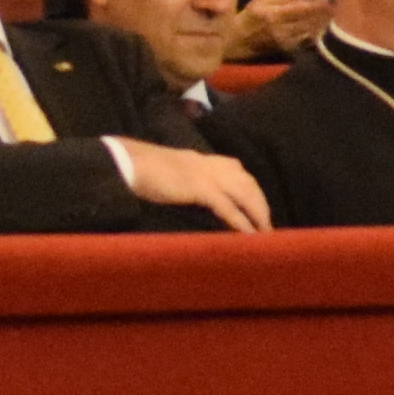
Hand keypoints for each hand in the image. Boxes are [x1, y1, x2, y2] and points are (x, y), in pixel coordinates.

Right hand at [112, 139, 275, 231]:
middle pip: (247, 183)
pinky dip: (240, 221)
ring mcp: (205, 174)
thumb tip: (192, 196)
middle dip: (260, 204)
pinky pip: (227, 207)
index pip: (238, 172)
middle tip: (268, 225)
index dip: (252, 191)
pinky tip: (249, 234)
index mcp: (202, 159)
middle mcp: (209, 164)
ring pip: (244, 194)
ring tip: (265, 234)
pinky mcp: (198, 187)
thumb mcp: (171, 173)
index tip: (259, 207)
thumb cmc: (141, 170)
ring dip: (257, 214)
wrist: (125, 162)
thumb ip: (186, 181)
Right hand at [225, 0, 334, 56]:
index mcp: (275, 15)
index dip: (317, 4)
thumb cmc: (249, 16)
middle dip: (324, 14)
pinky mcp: (288, 50)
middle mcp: (283, 29)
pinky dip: (317, 33)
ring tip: (333, 16)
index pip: (301, 9)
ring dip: (323, 24)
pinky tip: (325, 28)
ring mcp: (286, 41)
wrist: (238, 41)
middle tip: (337, 6)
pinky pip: (307, 40)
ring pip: (311, 32)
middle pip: (310, 21)